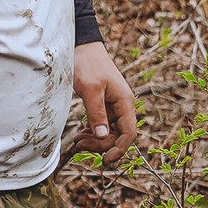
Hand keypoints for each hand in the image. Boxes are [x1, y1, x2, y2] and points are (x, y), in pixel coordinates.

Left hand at [72, 43, 135, 162]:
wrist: (81, 47)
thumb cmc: (87, 64)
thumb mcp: (90, 89)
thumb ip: (96, 113)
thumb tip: (102, 136)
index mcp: (124, 102)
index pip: (129, 133)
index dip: (119, 149)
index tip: (105, 160)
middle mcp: (122, 106)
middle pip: (118, 136)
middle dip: (101, 145)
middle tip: (80, 145)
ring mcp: (113, 107)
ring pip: (109, 133)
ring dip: (95, 140)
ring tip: (78, 141)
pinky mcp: (103, 105)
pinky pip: (102, 126)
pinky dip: (92, 133)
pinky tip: (81, 135)